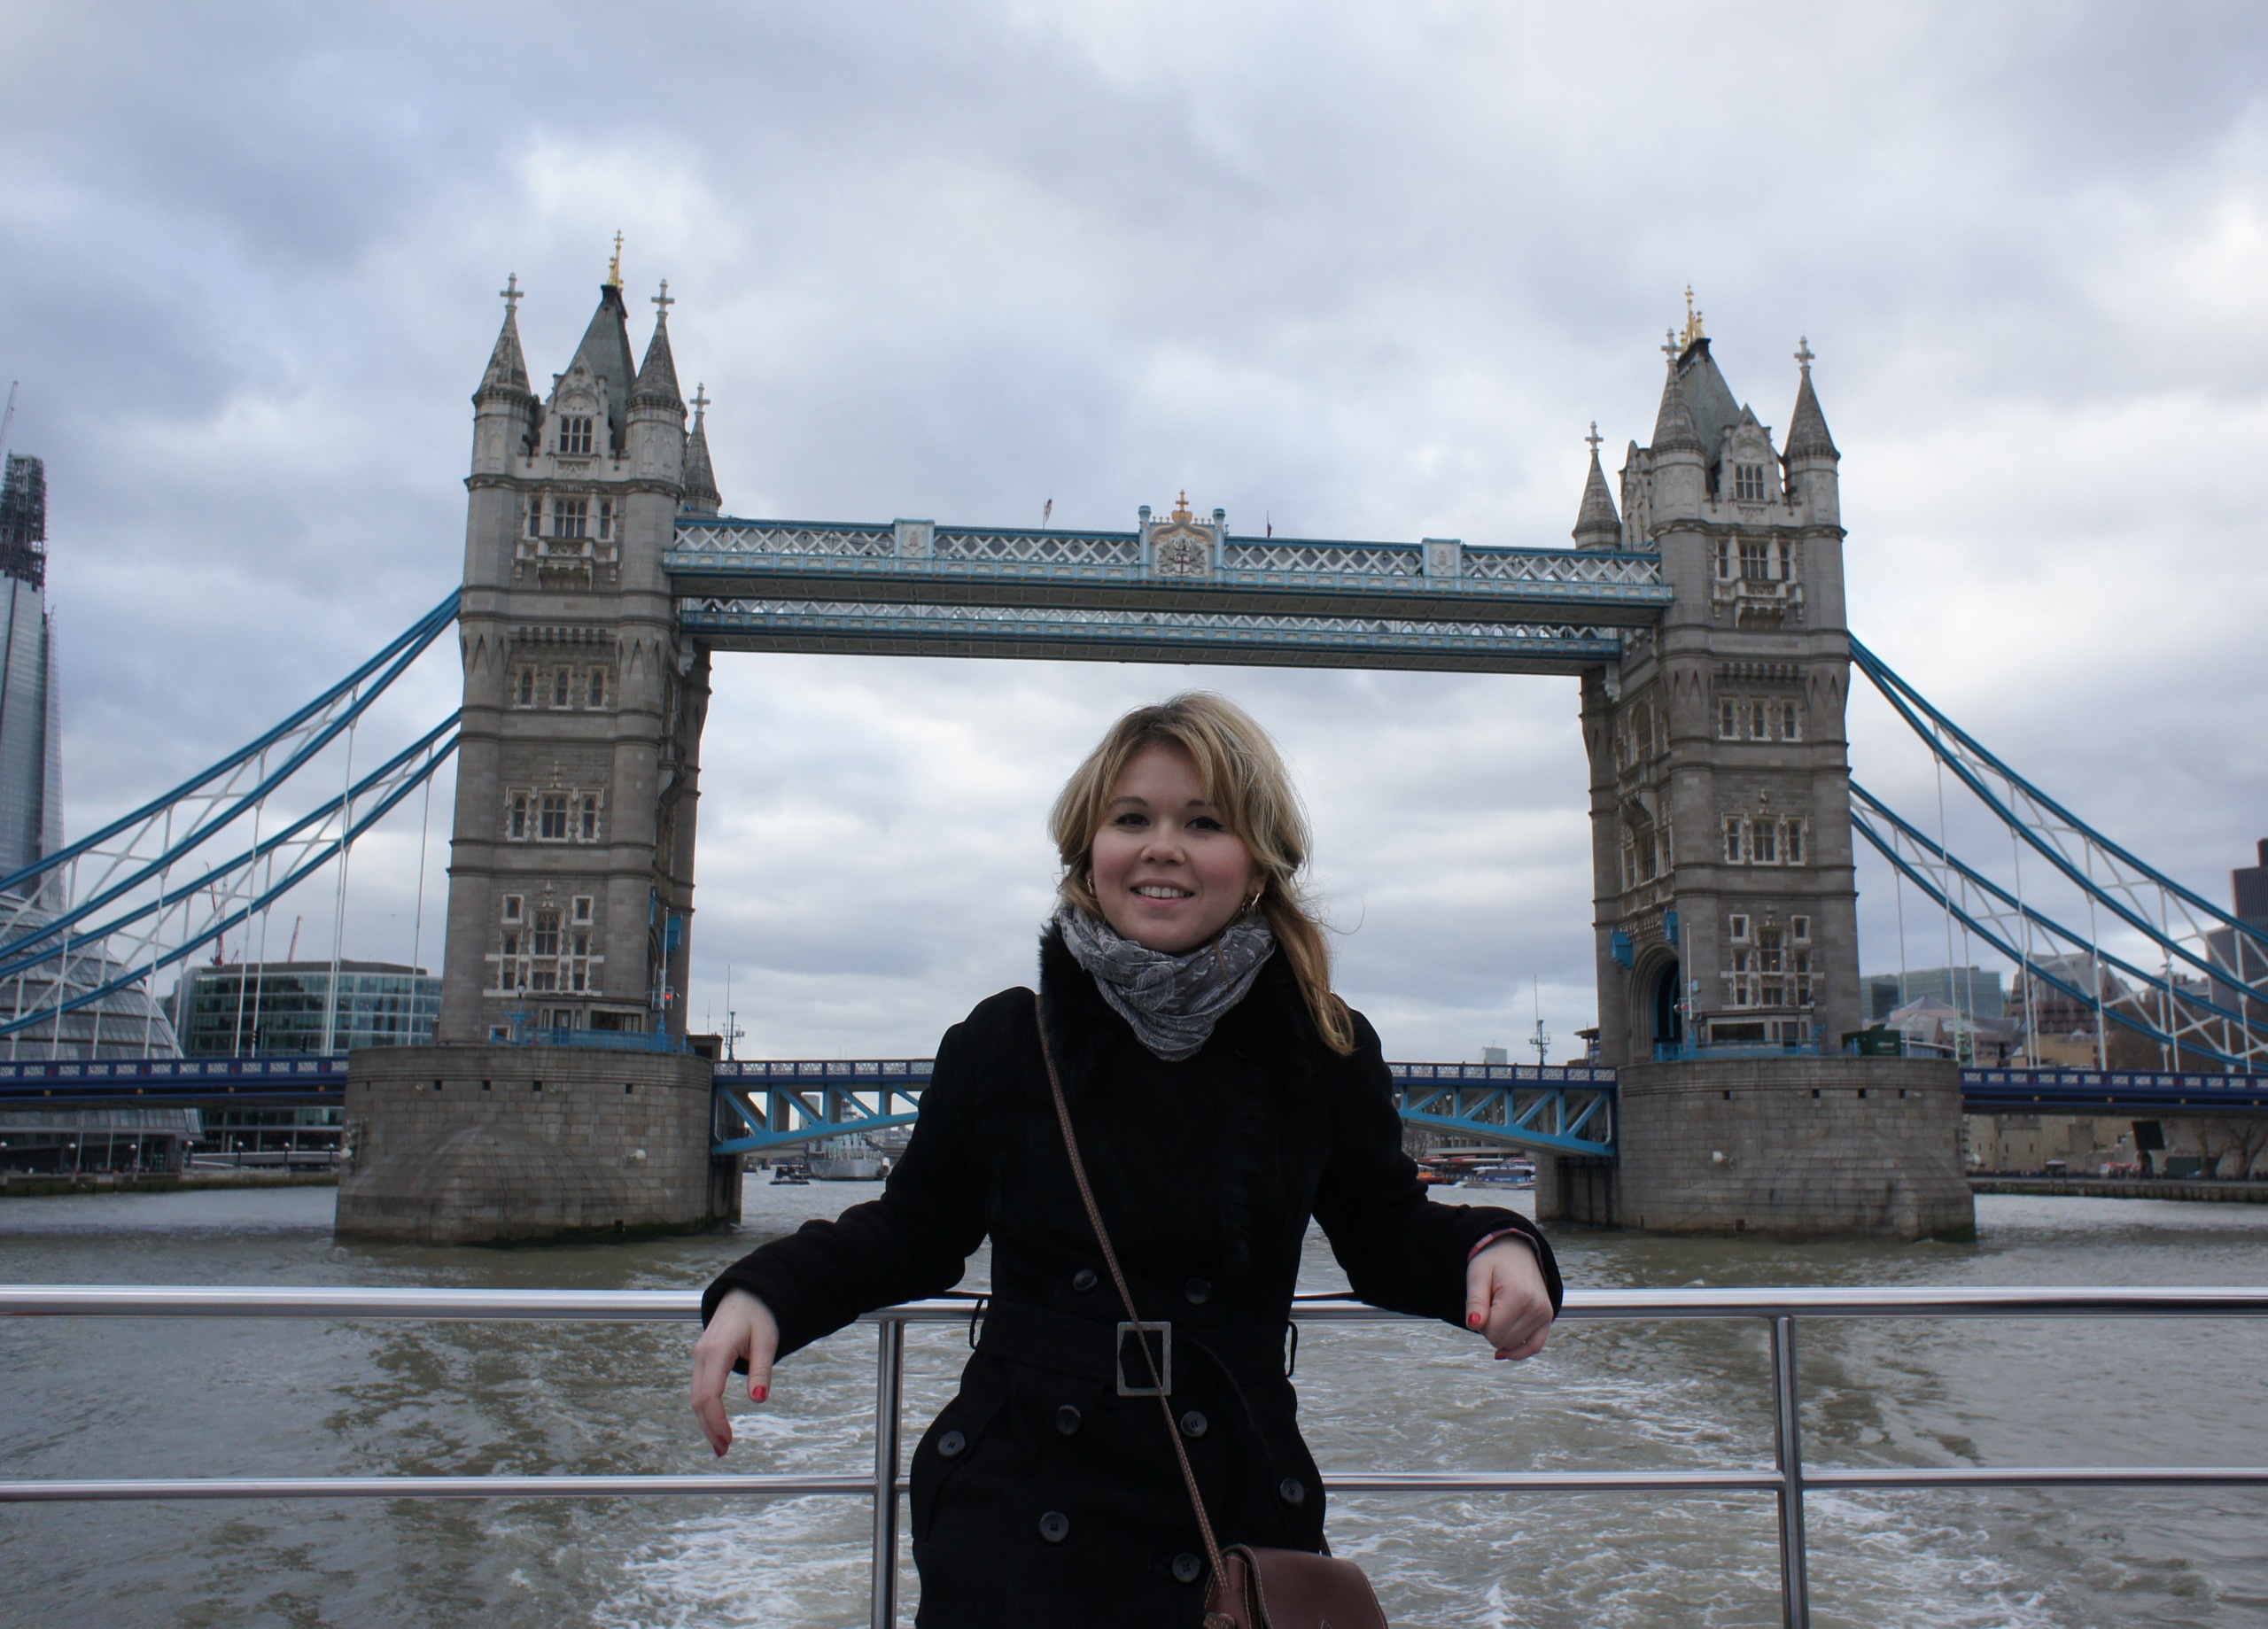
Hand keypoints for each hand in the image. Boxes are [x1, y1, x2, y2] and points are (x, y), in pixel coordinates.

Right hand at [690, 1288, 778, 1455]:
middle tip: (724, 1451)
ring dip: (706, 1422)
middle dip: (709, 1428)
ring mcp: (699, 1357)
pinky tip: (715, 1424)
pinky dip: (705, 1410)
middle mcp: (702, 1355)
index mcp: (717, 1350)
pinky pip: (699, 1389)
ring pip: (696, 1397)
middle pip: (698, 1400)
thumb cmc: (759, 1316)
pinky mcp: (702, 1360)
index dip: (716, 1421)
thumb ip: (762, 1371)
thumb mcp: (767, 1341)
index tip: (729, 1439)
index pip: (709, 1394)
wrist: (746, 1295)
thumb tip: (759, 1401)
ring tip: (721, 1445)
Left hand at [1463, 1236, 1552, 1360]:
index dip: (1479, 1322)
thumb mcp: (1477, 1275)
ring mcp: (1545, 1314)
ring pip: (1514, 1344)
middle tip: (1489, 1305)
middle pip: (1502, 1340)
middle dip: (1489, 1328)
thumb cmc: (1494, 1262)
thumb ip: (1475, 1301)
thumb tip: (1474, 1325)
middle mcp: (1536, 1307)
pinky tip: (1503, 1352)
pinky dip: (1518, 1351)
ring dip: (1501, 1333)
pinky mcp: (1547, 1319)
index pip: (1491, 1331)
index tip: (1480, 1304)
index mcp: (1518, 1295)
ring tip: (1500, 1309)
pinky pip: (1535, 1346)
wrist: (1517, 1251)